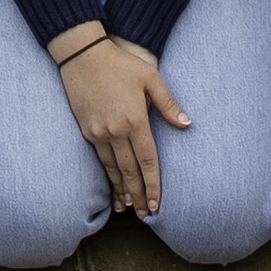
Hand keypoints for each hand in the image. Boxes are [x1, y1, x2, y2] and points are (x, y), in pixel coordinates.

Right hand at [58, 36, 190, 216]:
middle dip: (139, 195)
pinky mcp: (86, 131)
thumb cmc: (120, 63)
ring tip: (129, 208)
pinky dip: (108, 176)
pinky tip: (113, 187)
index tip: (158, 204)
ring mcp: (98, 132)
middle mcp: (115, 131)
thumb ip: (169, 104)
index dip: (154, 184)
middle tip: (145, 215)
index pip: (147, 160)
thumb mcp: (150, 77)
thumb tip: (187, 124)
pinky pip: (100, 160)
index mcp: (135, 119)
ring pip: (113, 169)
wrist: (82, 55)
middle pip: (130, 171)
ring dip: (122, 191)